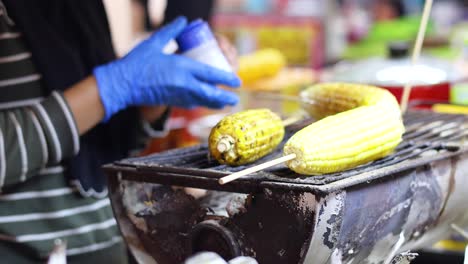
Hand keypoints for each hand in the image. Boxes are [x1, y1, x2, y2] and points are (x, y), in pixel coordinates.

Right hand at [93, 17, 240, 120]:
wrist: (122, 85)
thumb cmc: (137, 63)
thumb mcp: (154, 43)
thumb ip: (170, 32)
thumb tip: (183, 21)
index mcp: (182, 68)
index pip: (210, 74)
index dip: (226, 78)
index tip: (237, 81)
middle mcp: (184, 84)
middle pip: (210, 93)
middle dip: (224, 97)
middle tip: (235, 99)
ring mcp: (178, 95)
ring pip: (202, 101)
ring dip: (215, 103)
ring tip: (224, 104)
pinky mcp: (171, 101)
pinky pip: (190, 104)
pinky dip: (200, 103)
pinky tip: (203, 103)